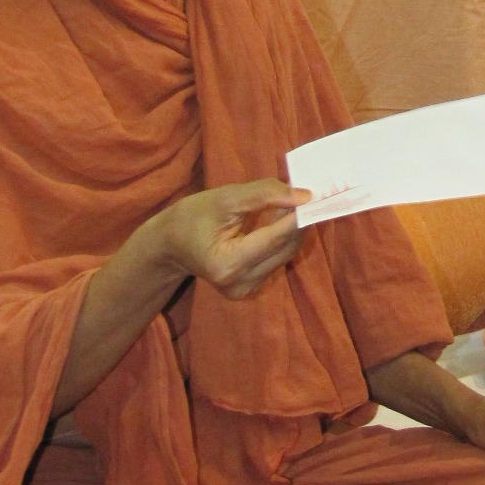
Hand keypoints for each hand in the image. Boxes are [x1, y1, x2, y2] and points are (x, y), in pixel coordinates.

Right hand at [154, 180, 308, 300]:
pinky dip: (281, 240)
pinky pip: (276, 260)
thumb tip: (305, 196)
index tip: (316, 195)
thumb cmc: (192, 217)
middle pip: (284, 248)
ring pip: (284, 255)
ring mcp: (244, 290)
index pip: (275, 238)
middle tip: (308, 193)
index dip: (298, 216)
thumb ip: (265, 194)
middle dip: (298, 221)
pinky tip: (280, 221)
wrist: (168, 244)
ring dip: (292, 229)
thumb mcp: (226, 198)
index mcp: (228, 263)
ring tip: (293, 204)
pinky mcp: (249, 289)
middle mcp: (239, 283)